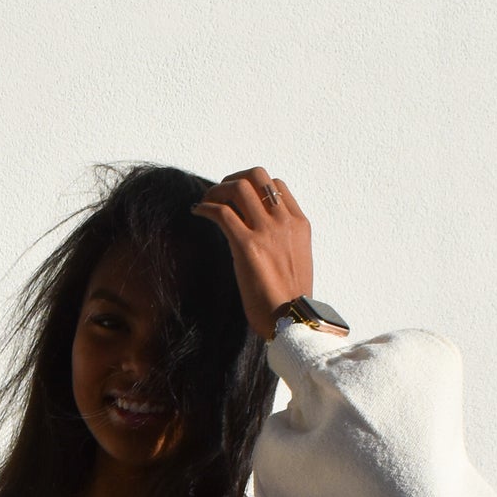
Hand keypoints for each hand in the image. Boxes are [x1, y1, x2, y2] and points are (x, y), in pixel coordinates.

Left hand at [192, 168, 320, 341]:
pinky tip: (197, 212)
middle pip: (257, 176)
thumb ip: (283, 239)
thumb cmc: (290, 299)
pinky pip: (222, 213)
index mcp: (299, 223)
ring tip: (206, 203)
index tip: (238, 198)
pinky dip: (206, 207)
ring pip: (239, 188)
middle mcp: (284, 222)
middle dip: (233, 179)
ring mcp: (267, 232)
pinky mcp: (248, 246)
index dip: (253, 186)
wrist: (292, 320)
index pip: (277, 185)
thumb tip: (260, 232)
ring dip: (217, 191)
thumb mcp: (296, 259)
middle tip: (219, 194)